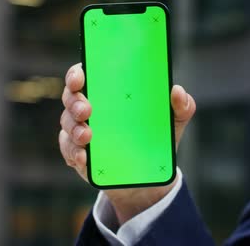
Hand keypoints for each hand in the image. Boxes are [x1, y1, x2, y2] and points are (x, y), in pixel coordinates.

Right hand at [59, 63, 195, 224]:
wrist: (150, 176)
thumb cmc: (157, 137)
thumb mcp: (174, 121)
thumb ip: (182, 105)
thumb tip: (177, 91)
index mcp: (108, 91)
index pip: (84, 74)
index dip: (77, 73)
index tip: (80, 77)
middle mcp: (89, 107)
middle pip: (70, 97)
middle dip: (75, 102)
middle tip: (86, 110)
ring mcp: (80, 131)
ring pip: (67, 124)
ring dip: (74, 129)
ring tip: (87, 136)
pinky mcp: (78, 155)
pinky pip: (69, 151)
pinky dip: (74, 153)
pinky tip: (84, 157)